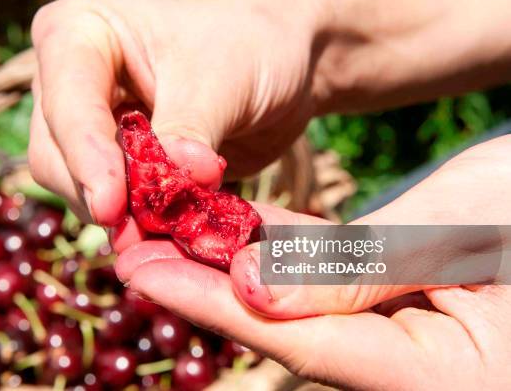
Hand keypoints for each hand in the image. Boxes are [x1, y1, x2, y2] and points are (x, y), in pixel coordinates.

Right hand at [28, 0, 319, 226]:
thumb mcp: (222, 80)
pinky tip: (174, 227)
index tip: (112, 205)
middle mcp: (72, 82)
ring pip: (79, 189)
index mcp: (80, 34)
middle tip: (149, 229)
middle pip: (57, 156)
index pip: (66, 104)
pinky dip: (143, 223)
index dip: (86, 158)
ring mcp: (94, 127)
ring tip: (173, 225)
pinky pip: (115, 206)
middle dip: (104, 197)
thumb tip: (169, 191)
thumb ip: (187, 136)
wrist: (282, 59)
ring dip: (125, 217)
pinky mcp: (121, 163)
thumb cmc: (252, 40)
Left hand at [115, 136, 510, 388]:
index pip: (304, 342)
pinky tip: (226, 222)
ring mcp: (400, 329)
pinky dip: (275, 246)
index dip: (214, 306)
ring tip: (161, 230)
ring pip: (295, 294)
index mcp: (443, 378)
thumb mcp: (466, 239)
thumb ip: (361, 275)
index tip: (144, 271)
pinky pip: (324, 271)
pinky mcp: (394, 293)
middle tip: (131, 248)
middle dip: (204, 284)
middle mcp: (411, 364)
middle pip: (286, 323)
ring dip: (227, 259)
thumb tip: (253, 293)